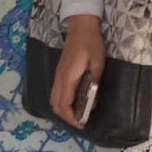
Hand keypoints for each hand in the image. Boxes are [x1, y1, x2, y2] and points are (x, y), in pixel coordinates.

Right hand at [51, 14, 104, 129]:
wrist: (80, 27)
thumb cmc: (91, 44)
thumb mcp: (98, 63)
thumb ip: (94, 83)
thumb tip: (94, 102)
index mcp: (69, 78)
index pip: (65, 104)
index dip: (72, 118)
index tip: (82, 124)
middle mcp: (59, 79)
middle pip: (56, 105)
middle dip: (66, 117)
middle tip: (80, 121)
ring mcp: (57, 75)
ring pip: (53, 100)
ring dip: (63, 110)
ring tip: (77, 114)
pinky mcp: (59, 73)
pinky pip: (55, 93)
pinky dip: (61, 102)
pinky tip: (73, 102)